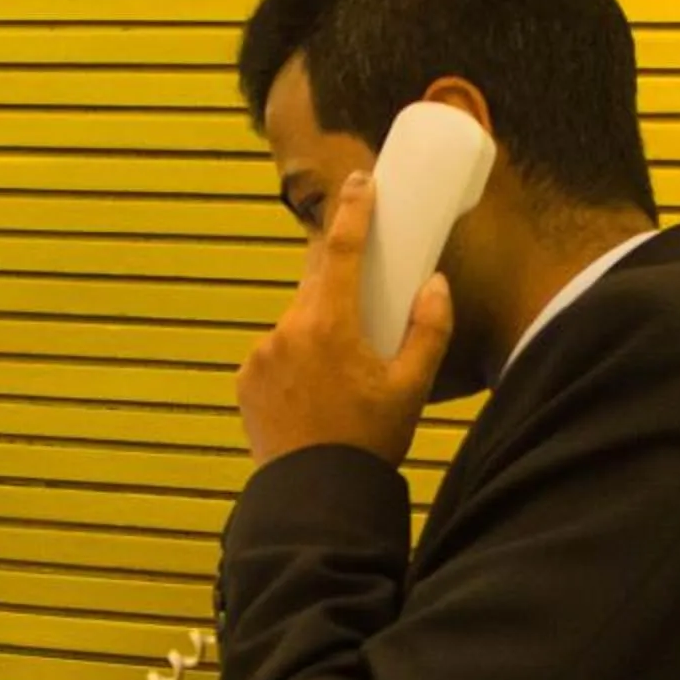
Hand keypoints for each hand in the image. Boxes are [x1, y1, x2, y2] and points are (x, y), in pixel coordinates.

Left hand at [236, 171, 453, 468]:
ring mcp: (260, 354)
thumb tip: (435, 285)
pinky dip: (294, 362)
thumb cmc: (367, 443)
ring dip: (317, 333)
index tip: (360, 182)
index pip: (341, 248)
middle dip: (339, 286)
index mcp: (330, 324)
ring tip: (339, 378)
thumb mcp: (411, 388)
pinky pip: (274, 354)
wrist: (313, 497)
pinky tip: (313, 396)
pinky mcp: (245, 379)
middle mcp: (287, 329)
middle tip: (363, 310)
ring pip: (296, 323)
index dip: (353, 209)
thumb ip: (429, 330)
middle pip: (316, 285)